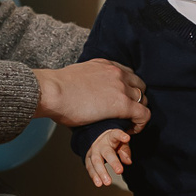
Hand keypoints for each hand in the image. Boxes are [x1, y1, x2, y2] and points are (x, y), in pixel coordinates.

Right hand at [34, 59, 148, 130]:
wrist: (52, 91)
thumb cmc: (56, 88)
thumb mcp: (77, 76)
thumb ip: (88, 81)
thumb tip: (83, 92)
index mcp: (105, 65)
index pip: (127, 74)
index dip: (127, 89)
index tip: (120, 100)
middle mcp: (116, 73)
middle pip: (139, 85)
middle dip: (135, 99)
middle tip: (126, 113)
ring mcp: (121, 87)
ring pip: (143, 99)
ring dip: (138, 111)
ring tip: (127, 123)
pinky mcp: (122, 104)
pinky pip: (143, 114)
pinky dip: (141, 123)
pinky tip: (132, 130)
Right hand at [84, 127, 131, 187]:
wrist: (98, 141)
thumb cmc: (113, 143)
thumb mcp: (121, 143)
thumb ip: (125, 151)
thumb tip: (128, 162)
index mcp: (111, 137)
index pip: (116, 134)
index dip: (121, 135)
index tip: (127, 138)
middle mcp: (101, 144)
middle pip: (107, 152)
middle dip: (113, 162)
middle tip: (119, 171)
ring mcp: (93, 152)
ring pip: (96, 162)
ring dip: (102, 173)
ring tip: (107, 182)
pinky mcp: (88, 159)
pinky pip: (90, 168)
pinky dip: (94, 176)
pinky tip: (99, 183)